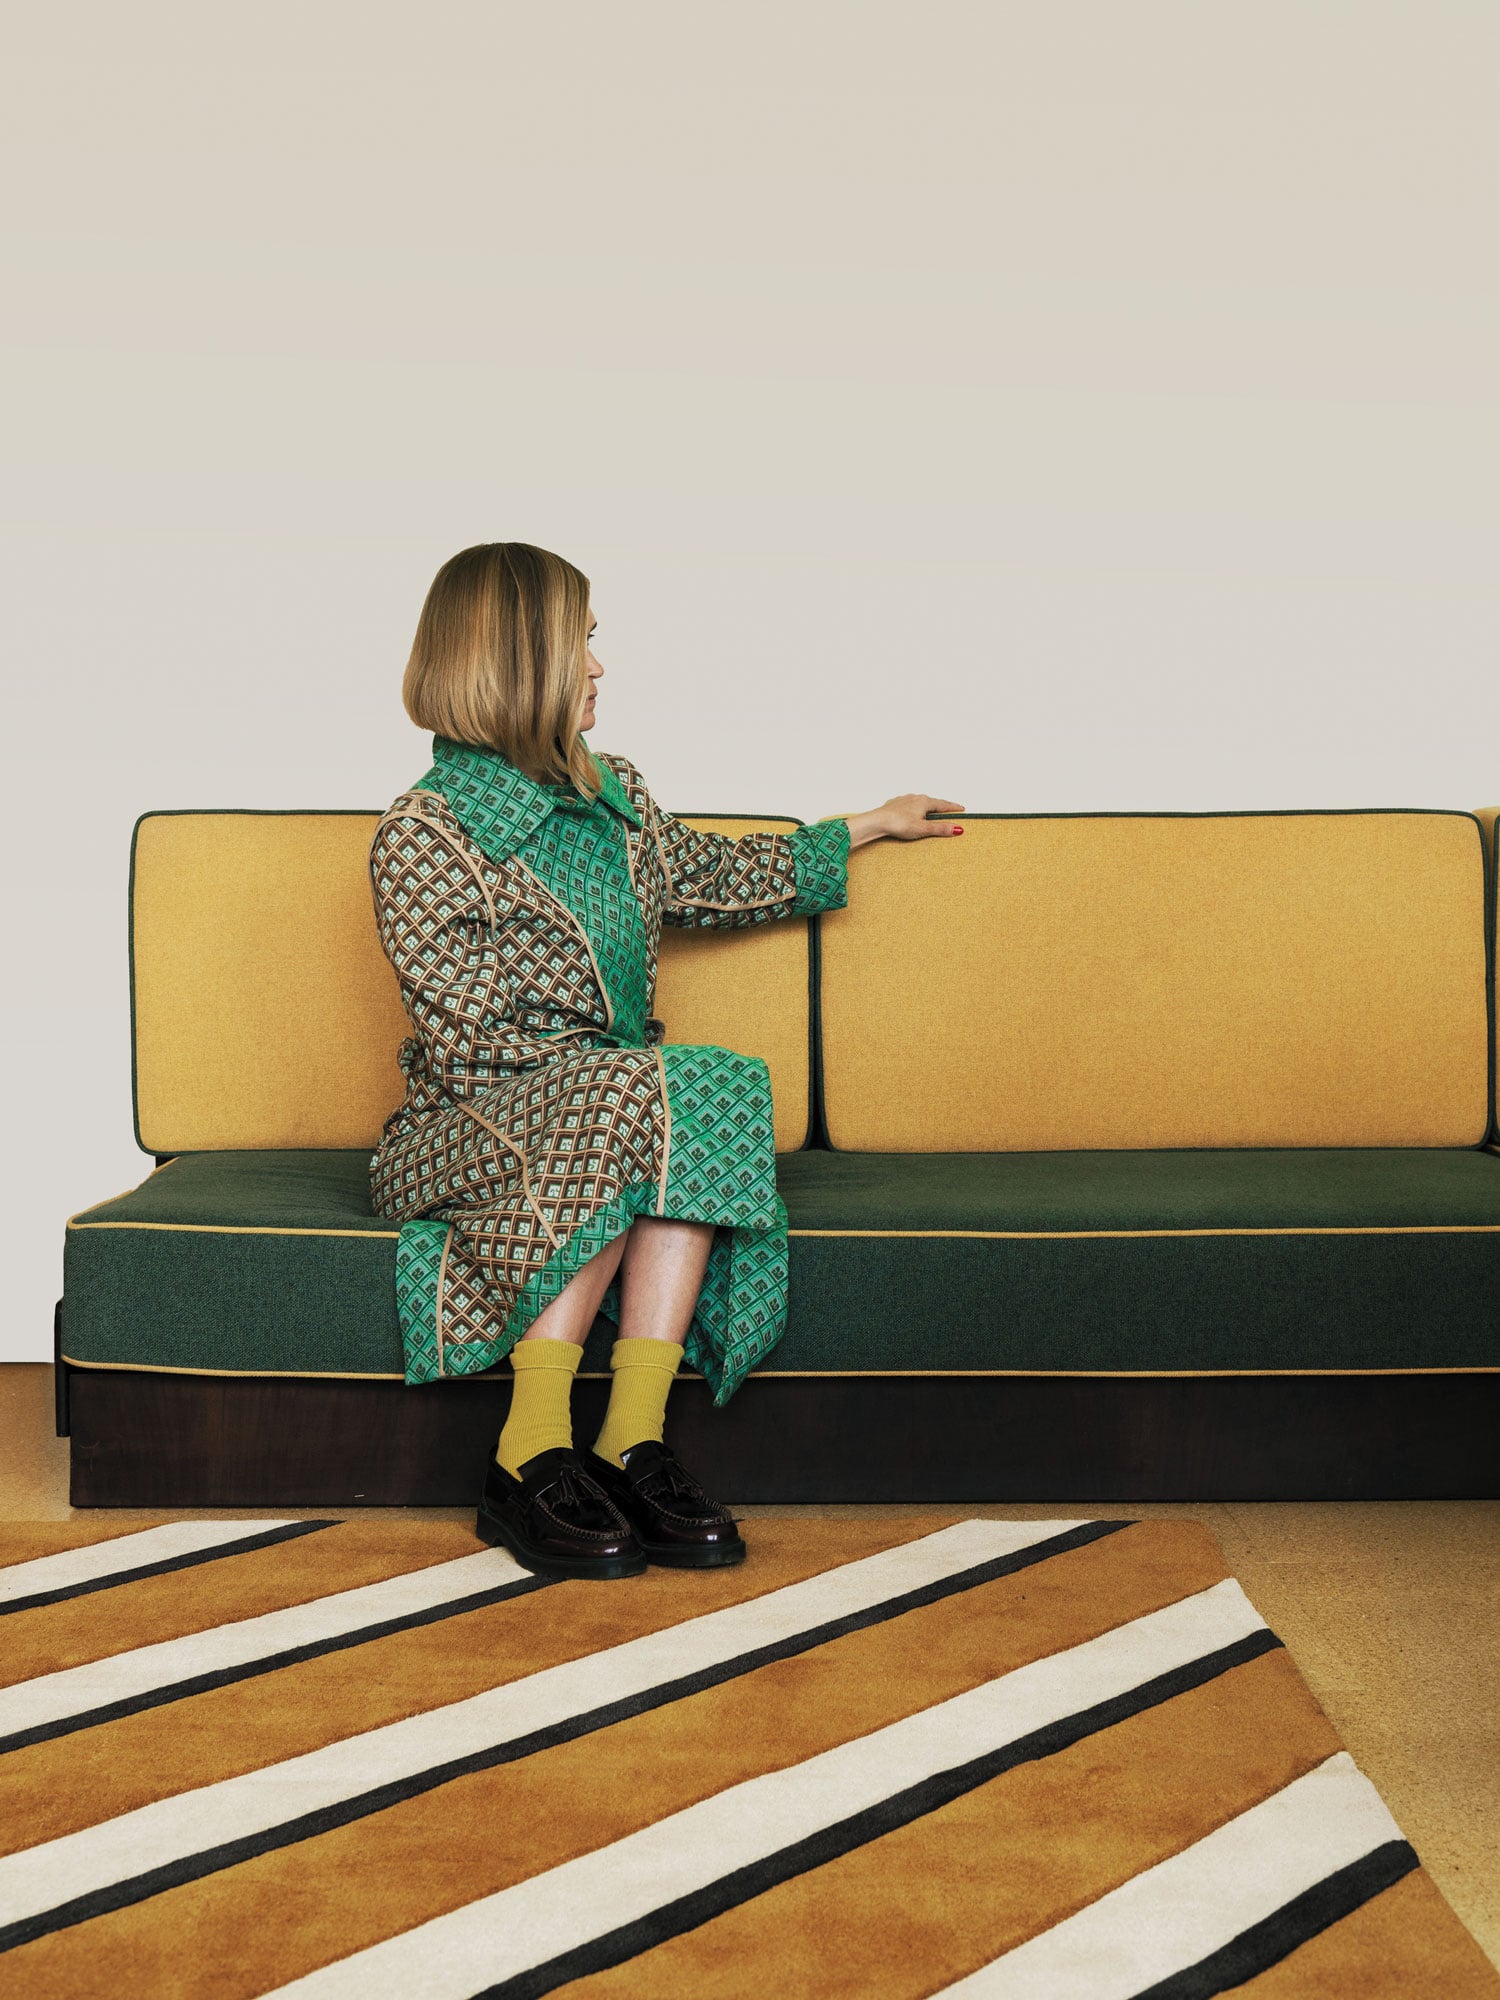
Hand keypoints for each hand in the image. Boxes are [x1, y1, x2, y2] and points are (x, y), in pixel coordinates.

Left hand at [843, 796, 965, 848]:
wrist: (877, 821)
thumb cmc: (899, 824)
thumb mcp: (923, 829)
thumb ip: (941, 829)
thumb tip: (958, 829)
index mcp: (924, 801)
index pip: (943, 804)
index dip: (953, 807)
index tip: (961, 809)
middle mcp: (914, 797)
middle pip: (931, 802)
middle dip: (940, 807)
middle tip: (948, 810)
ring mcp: (903, 800)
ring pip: (918, 802)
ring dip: (926, 807)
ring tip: (930, 812)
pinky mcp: (893, 805)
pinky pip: (907, 806)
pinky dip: (913, 809)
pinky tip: (910, 813)